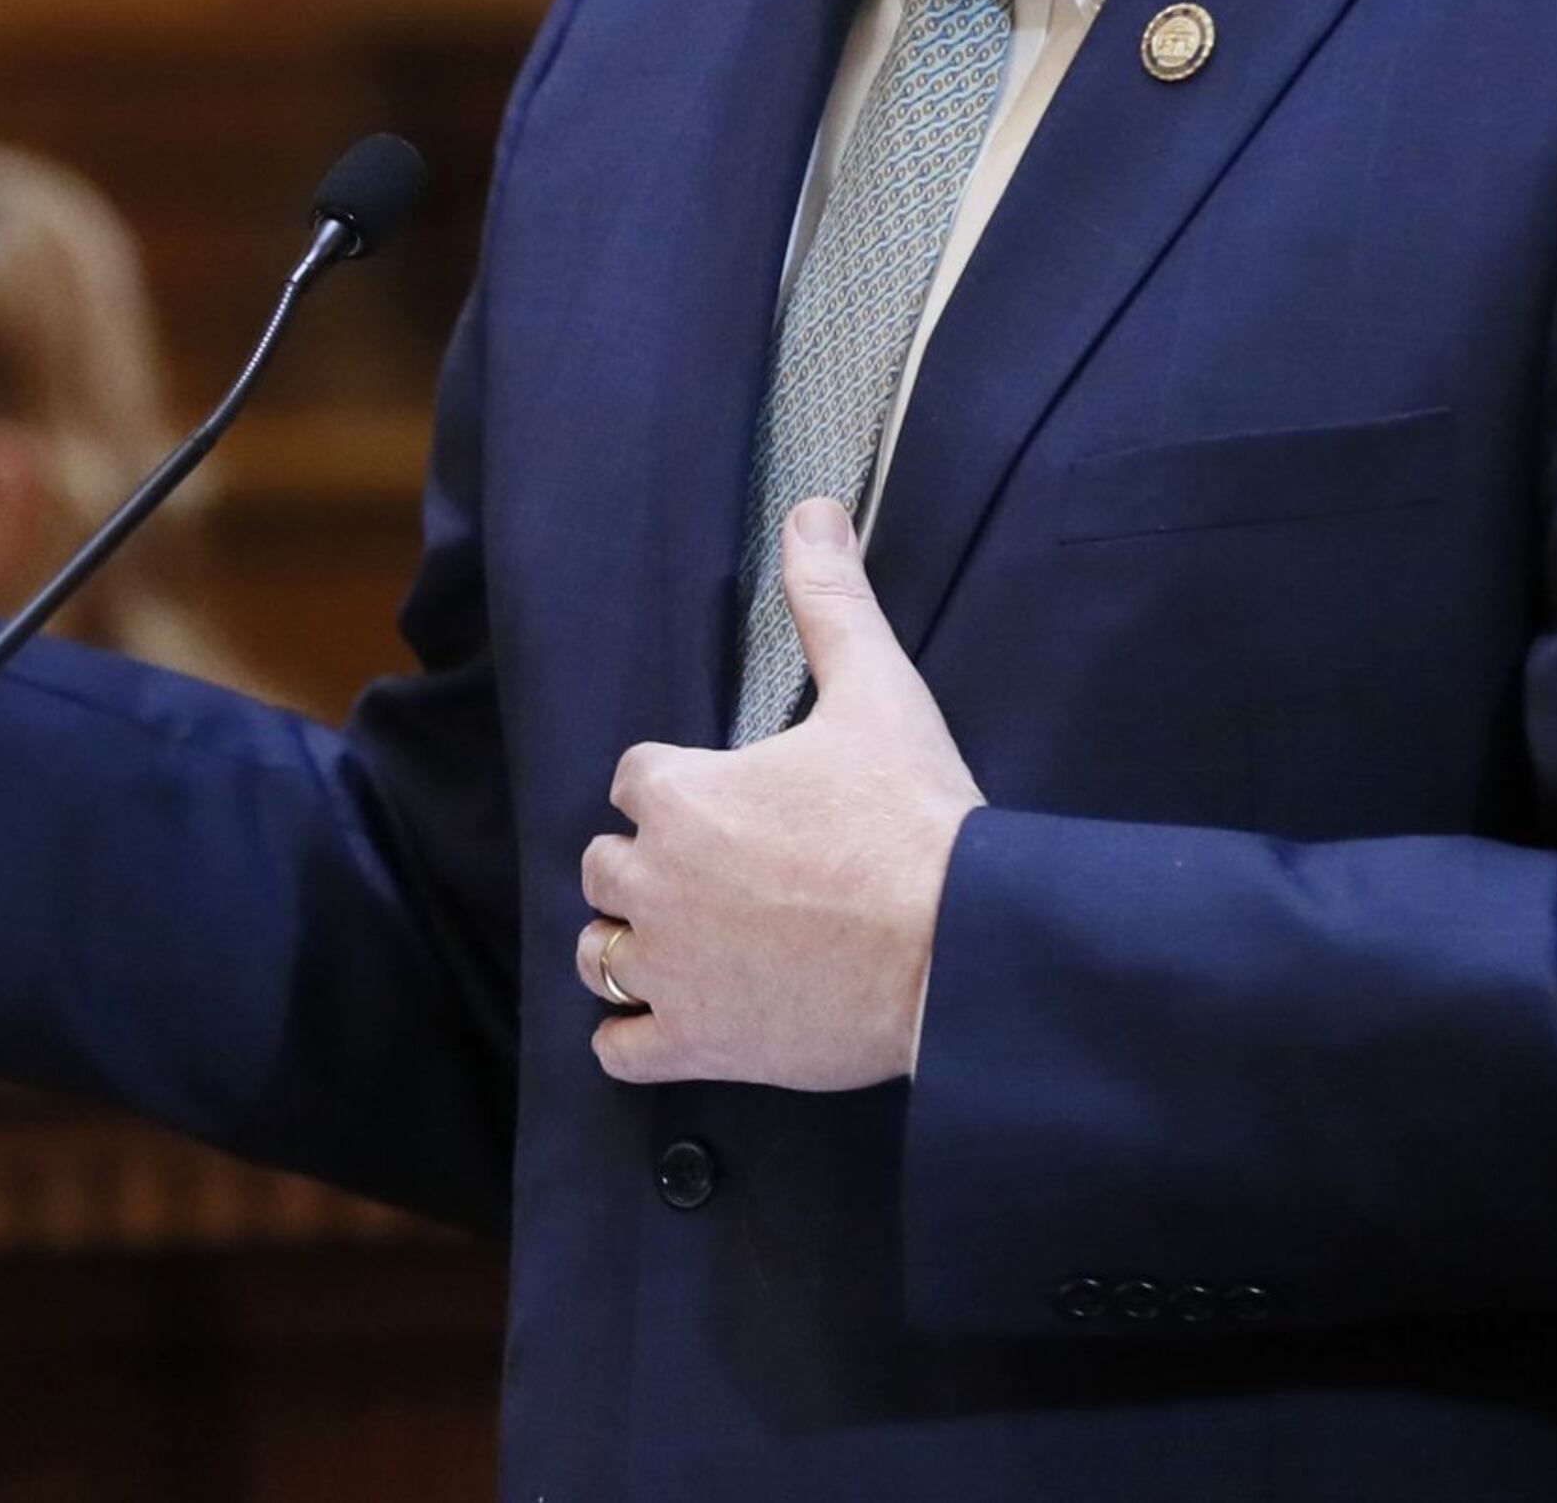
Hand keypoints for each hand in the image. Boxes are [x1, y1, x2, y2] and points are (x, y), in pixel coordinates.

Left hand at [580, 499, 983, 1089]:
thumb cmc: (913, 819)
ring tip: (689, 942)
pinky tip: (676, 1020)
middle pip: (606, 862)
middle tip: (720, 874)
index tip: (729, 801)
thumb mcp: (875, 690)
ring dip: (631, 944)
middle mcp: (653, 878)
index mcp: (680, 792)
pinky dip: (635, 1036)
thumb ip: (830, 599)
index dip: (677, 787)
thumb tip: (812, 510)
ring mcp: (669, 967)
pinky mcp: (694, 1043)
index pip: (634, 778)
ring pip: (599, 952)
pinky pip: (618, 1047)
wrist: (957, 947)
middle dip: (649, 863)